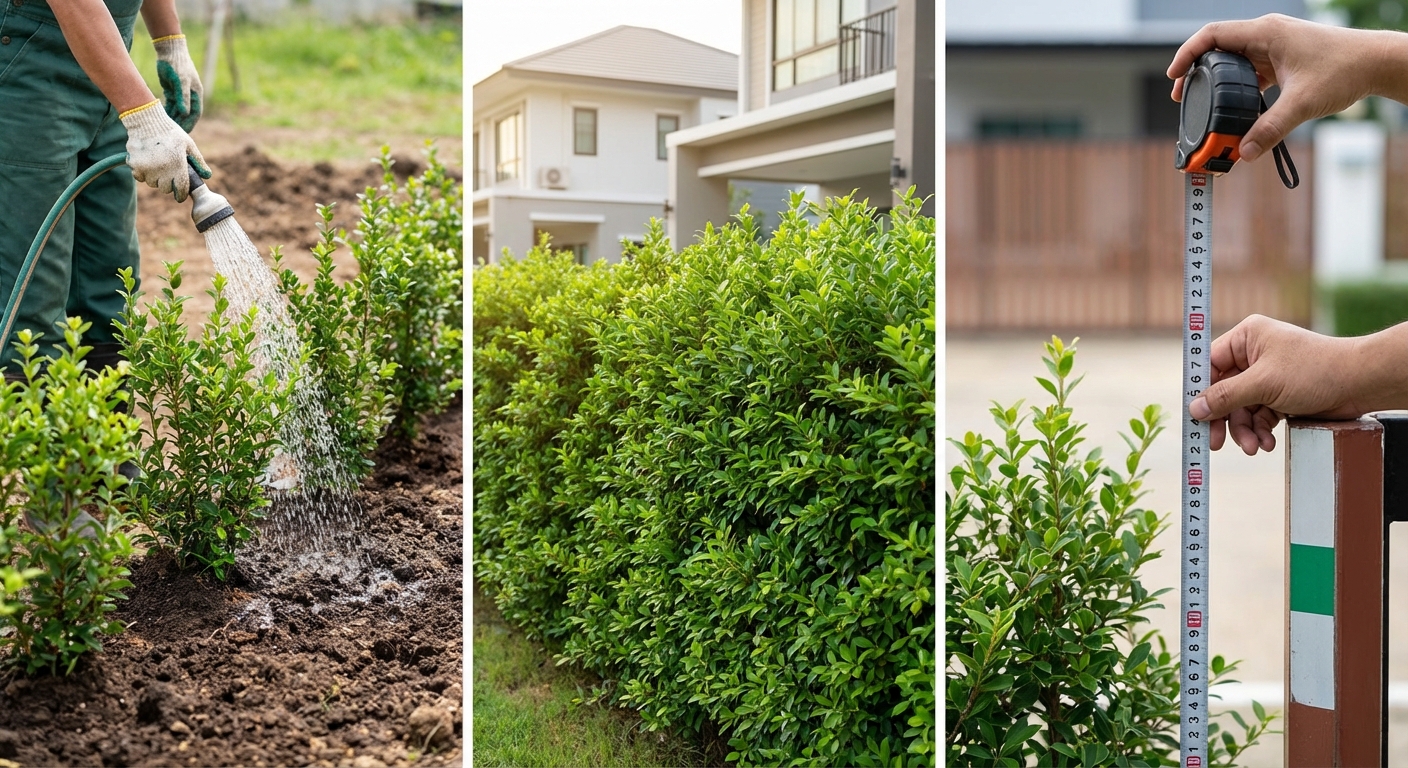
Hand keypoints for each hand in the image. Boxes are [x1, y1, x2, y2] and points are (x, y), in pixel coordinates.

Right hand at [120, 101, 210, 201]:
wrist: (146, 121)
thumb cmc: (170, 132)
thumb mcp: (188, 144)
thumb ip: (198, 161)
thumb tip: (208, 176)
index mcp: (178, 165)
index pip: (181, 189)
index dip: (181, 194)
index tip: (180, 195)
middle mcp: (163, 170)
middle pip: (165, 189)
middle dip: (167, 184)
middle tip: (167, 173)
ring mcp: (148, 169)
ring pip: (152, 184)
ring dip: (155, 178)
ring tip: (157, 165)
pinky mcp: (136, 166)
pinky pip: (140, 178)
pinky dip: (142, 173)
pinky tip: (146, 163)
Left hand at [152, 34, 202, 131]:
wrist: (169, 51)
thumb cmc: (177, 64)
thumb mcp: (180, 81)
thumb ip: (183, 97)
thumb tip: (185, 113)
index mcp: (196, 94)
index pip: (195, 113)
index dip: (190, 123)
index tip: (182, 132)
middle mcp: (190, 95)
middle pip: (186, 114)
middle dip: (180, 123)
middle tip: (171, 133)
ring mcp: (181, 93)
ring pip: (177, 110)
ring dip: (172, 117)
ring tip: (163, 126)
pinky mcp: (172, 90)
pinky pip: (170, 104)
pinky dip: (166, 110)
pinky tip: (159, 115)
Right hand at [1167, 14, 1384, 161]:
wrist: (1375, 63)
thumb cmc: (1344, 70)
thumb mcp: (1302, 103)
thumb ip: (1270, 129)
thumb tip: (1243, 153)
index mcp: (1265, 33)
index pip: (1212, 36)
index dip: (1187, 54)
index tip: (1173, 76)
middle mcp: (1266, 35)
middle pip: (1217, 48)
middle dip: (1195, 72)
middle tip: (1181, 97)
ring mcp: (1274, 47)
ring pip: (1233, 61)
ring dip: (1215, 81)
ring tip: (1201, 103)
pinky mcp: (1282, 59)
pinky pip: (1249, 70)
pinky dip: (1236, 87)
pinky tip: (1233, 107)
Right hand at [1189, 315, 1365, 454]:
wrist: (1360, 385)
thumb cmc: (1315, 371)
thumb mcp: (1263, 384)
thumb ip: (1226, 397)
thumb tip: (1194, 409)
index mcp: (1247, 338)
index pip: (1210, 364)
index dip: (1201, 391)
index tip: (1195, 415)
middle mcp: (1254, 355)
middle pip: (1224, 391)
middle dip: (1225, 419)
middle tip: (1216, 442)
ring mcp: (1266, 377)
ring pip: (1241, 408)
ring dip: (1244, 430)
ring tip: (1254, 447)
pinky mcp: (1279, 395)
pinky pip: (1258, 416)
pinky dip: (1260, 431)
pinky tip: (1267, 442)